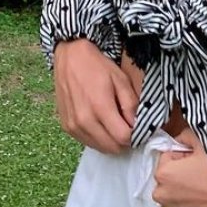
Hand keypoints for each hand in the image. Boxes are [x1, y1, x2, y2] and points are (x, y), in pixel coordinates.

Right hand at [53, 38, 137, 152]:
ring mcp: (73, 126)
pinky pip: (87, 142)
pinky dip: (99, 140)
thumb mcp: (121, 81)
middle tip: (130, 129)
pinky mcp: (66, 127)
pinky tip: (103, 126)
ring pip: (99, 148)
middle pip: (111, 147)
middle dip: (125, 142)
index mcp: (100, 108)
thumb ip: (130, 105)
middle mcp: (84, 121)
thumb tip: (137, 126)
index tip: (140, 129)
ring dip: (112, 143)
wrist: (70, 59)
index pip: (123, 138)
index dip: (135, 136)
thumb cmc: (98, 67)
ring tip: (117, 127)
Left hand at [153, 135, 206, 206]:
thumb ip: (187, 135)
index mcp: (164, 174)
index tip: (195, 159)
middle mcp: (162, 195)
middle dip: (180, 172)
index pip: (167, 156)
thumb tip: (181, 137)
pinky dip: (186, 203)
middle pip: (167, 176)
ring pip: (171, 193)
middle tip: (200, 172)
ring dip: (181, 189)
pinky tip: (201, 198)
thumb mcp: (205, 145)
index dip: (183, 154)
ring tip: (202, 186)